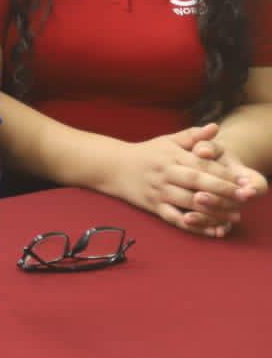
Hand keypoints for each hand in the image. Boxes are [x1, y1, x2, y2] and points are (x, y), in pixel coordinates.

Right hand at [107, 125, 249, 236]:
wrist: (113, 167)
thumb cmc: (147, 153)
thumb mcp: (168, 140)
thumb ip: (193, 135)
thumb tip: (215, 127)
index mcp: (171, 156)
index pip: (201, 165)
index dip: (224, 173)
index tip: (242, 180)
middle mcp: (165, 174)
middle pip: (198, 183)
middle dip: (223, 191)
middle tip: (244, 198)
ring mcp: (159, 192)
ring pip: (189, 203)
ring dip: (214, 211)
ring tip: (234, 216)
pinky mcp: (154, 207)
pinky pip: (176, 219)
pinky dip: (193, 226)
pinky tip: (211, 229)